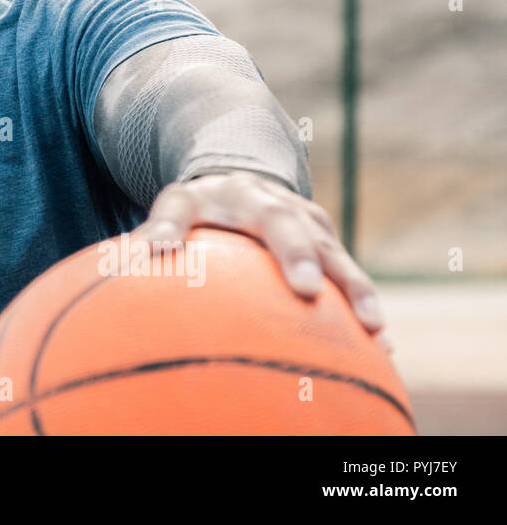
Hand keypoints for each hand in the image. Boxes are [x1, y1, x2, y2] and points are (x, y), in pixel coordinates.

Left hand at [133, 170, 390, 349]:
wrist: (241, 179)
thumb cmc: (200, 205)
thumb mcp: (177, 204)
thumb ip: (162, 223)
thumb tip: (150, 250)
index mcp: (244, 194)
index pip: (261, 215)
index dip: (272, 243)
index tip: (290, 281)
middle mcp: (283, 204)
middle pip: (297, 229)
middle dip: (303, 258)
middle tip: (309, 293)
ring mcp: (311, 224)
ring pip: (337, 256)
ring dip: (356, 291)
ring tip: (372, 330)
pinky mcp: (328, 243)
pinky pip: (350, 279)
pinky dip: (365, 309)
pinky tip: (382, 352)